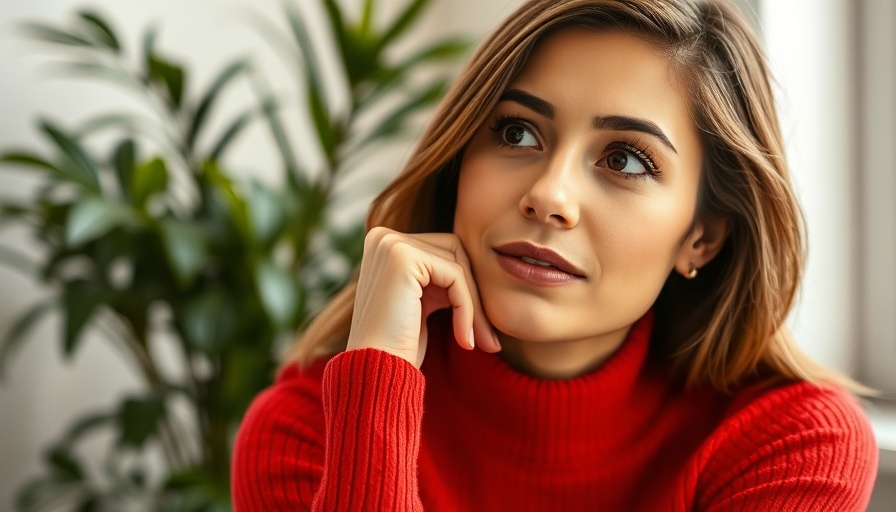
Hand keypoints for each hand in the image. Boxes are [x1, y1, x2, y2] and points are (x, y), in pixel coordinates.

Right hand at [346, 227, 500, 367]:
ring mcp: (390, 245)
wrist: (374, 373)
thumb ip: (441, 277)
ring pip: (458, 264)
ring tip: (477, 340)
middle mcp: (384, 238)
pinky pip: (455, 276)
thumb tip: (488, 266)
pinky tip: (463, 339)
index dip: (466, 289)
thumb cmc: (399, 346)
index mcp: (386, 245)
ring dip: (474, 305)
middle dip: (474, 295)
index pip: (445, 252)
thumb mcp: (422, 302)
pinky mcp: (402, 258)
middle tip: (487, 337)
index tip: (479, 329)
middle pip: (455, 252)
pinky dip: (467, 309)